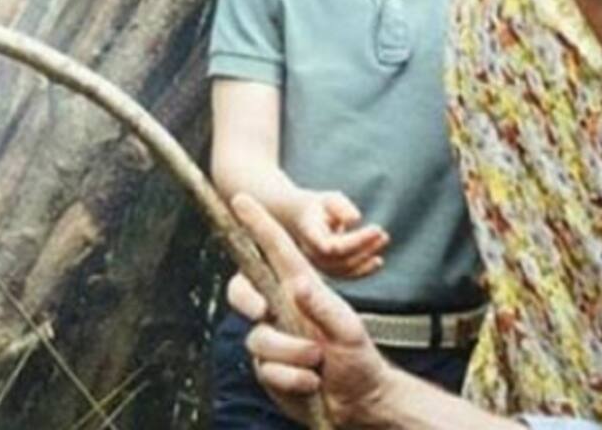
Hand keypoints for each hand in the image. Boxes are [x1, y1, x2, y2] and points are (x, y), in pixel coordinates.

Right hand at [229, 194, 393, 426]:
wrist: (358, 403)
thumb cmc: (359, 359)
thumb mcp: (347, 328)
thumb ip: (322, 304)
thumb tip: (297, 285)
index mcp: (300, 288)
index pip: (275, 250)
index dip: (258, 224)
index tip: (242, 198)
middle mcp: (281, 310)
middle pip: (245, 295)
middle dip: (248, 302)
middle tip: (263, 311)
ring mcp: (272, 339)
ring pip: (258, 339)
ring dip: (290, 354)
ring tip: (318, 363)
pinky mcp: (267, 368)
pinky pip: (265, 370)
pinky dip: (291, 379)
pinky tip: (311, 384)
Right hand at [289, 190, 388, 278]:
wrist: (295, 218)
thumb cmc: (315, 206)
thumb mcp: (327, 199)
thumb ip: (340, 206)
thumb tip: (355, 219)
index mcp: (309, 234)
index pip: (332, 245)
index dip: (356, 241)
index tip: (376, 228)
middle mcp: (310, 253)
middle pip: (341, 258)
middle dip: (365, 247)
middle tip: (382, 233)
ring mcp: (316, 264)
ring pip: (343, 270)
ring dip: (366, 259)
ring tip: (383, 240)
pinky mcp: (325, 270)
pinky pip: (344, 274)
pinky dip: (362, 270)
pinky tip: (377, 261)